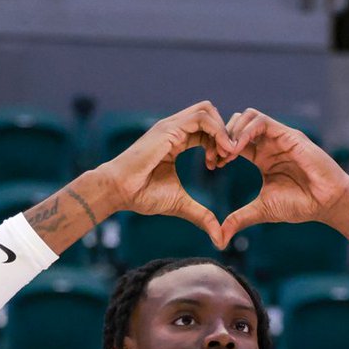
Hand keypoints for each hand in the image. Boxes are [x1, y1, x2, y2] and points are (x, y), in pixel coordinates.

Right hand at [100, 102, 234, 246]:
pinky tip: (221, 152)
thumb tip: (220, 239)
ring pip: (207, 110)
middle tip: (228, 158)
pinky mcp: (169, 128)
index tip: (222, 165)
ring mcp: (171, 125)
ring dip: (223, 131)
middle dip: (224, 133)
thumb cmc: (142, 196)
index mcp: (175, 140)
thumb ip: (202, 216)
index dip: (219, 144)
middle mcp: (174, 128)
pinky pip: (201, 117)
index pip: (205, 130)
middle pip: (209, 114)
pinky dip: (217, 130)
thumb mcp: (181, 204)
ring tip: (227, 154)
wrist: (119, 191)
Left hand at [216, 109, 348, 245]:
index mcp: (262, 157)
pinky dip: (244, 132)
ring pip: (247, 116)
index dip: (219, 150)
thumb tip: (219, 238)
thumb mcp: (262, 210)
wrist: (326, 203)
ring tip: (226, 153)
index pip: (234, 142)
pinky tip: (237, 149)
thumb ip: (239, 219)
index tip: (212, 166)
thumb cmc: (300, 205)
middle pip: (237, 123)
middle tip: (215, 157)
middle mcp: (269, 143)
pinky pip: (261, 121)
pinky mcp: (288, 134)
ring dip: (231, 131)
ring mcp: (279, 137)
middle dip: (221, 136)